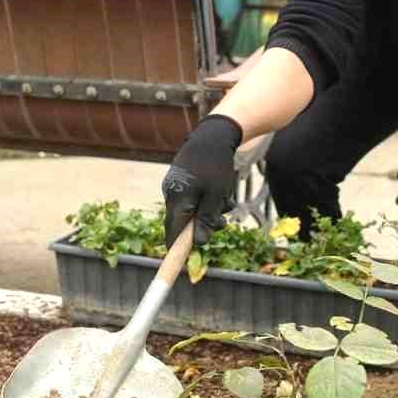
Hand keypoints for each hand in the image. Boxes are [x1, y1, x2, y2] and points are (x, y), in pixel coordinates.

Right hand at [163, 115, 242, 245]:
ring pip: (192, 211)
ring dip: (210, 212)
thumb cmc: (215, 165)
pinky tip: (221, 191)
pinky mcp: (183, 181)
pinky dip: (207, 200)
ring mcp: (176, 187)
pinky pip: (194, 199)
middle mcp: (172, 194)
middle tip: (223, 223)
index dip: (177, 249)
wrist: (213, 134)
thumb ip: (207, 219)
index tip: (180, 263)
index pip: (172, 233)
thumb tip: (200, 243)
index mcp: (177, 199)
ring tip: (225, 200)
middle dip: (204, 226)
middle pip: (184, 223)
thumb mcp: (216, 195)